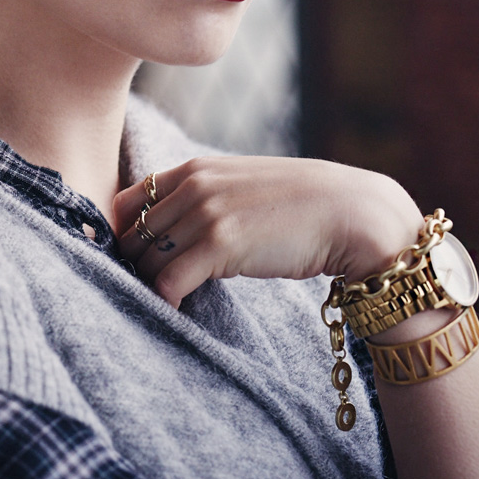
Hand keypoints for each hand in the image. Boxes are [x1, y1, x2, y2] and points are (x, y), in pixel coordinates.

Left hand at [113, 155, 423, 308]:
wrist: (352, 214)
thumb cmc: (301, 206)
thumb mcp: (242, 187)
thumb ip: (205, 197)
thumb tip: (175, 227)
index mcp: (195, 169)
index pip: (129, 201)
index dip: (126, 233)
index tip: (138, 258)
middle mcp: (194, 186)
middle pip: (134, 233)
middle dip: (135, 263)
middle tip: (146, 287)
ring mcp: (205, 213)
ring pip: (146, 256)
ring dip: (148, 282)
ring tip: (162, 299)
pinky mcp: (220, 245)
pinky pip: (168, 279)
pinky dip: (165, 298)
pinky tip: (176, 308)